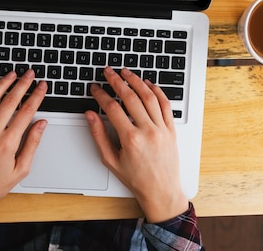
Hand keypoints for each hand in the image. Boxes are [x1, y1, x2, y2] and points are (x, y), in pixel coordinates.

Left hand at [0, 70, 47, 232]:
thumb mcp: (21, 170)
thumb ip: (32, 144)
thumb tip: (41, 124)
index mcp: (7, 144)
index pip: (26, 112)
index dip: (36, 96)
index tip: (42, 86)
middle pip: (9, 102)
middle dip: (22, 85)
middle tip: (30, 74)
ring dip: (1, 85)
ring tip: (11, 74)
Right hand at [86, 67, 188, 222]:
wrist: (161, 191)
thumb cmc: (136, 178)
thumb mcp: (111, 160)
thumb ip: (99, 136)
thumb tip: (90, 116)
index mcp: (131, 139)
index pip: (112, 108)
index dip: (101, 95)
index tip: (95, 88)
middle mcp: (148, 131)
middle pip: (131, 97)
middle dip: (117, 81)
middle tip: (108, 72)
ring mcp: (162, 129)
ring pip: (149, 97)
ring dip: (136, 81)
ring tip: (126, 72)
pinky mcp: (171, 129)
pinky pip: (165, 105)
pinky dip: (157, 91)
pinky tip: (148, 84)